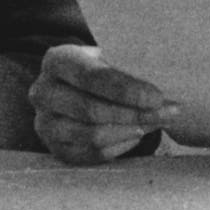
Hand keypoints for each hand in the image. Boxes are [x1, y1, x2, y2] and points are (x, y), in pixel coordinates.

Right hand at [29, 44, 178, 163]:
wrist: (74, 87)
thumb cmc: (99, 69)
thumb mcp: (108, 56)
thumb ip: (128, 66)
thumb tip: (164, 86)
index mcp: (56, 61)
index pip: (91, 77)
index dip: (126, 90)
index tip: (157, 97)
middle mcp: (42, 92)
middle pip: (91, 110)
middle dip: (134, 114)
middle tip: (167, 113)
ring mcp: (45, 123)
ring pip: (91, 135)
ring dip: (130, 131)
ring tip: (156, 123)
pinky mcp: (55, 148)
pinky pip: (91, 154)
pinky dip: (119, 146)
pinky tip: (137, 135)